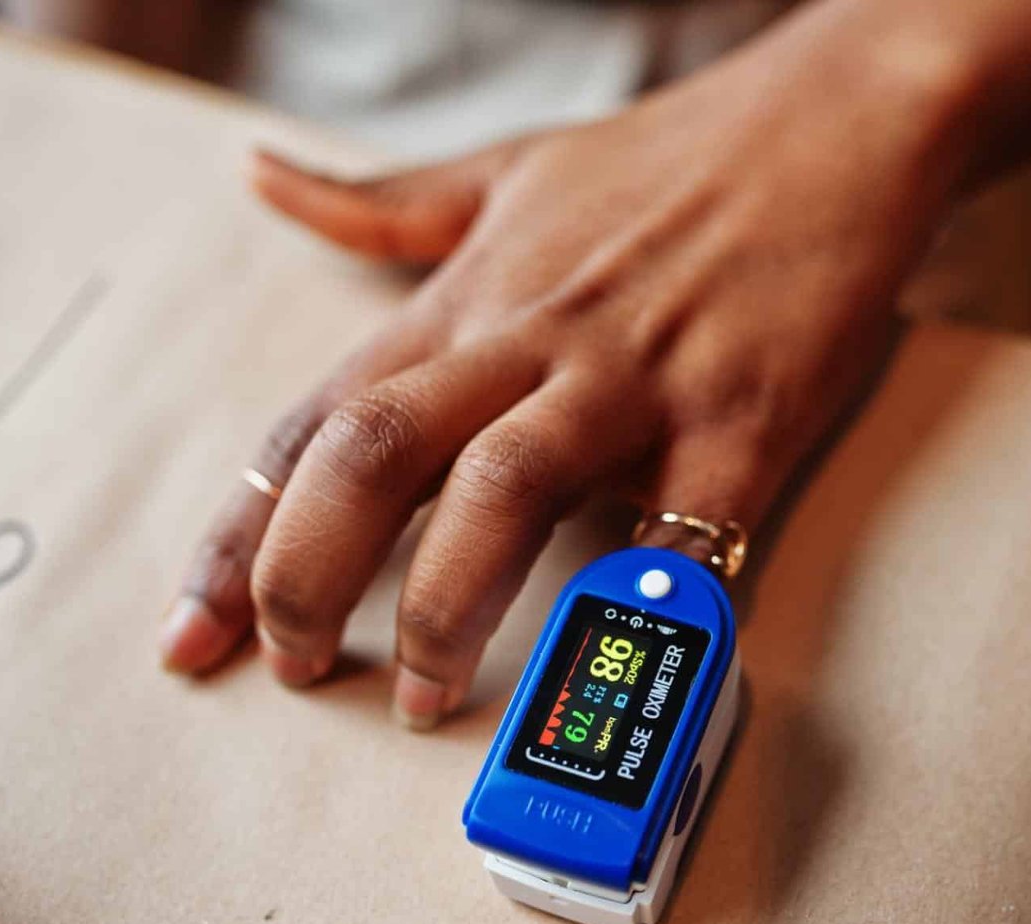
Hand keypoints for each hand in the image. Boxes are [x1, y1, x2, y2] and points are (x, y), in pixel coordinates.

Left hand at [157, 18, 963, 726]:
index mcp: (469, 300)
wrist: (834, 122)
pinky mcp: (741, 411)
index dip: (240, 531)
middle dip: (306, 575)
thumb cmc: (674, 160)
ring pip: (504, 488)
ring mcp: (636, 374)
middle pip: (376, 455)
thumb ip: (385, 204)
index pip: (319, 422)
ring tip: (424, 693)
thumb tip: (262, 177)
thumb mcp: (510, 168)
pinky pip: (686, 522)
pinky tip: (619, 661)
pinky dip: (646, 598)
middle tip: (292, 668)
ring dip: (445, 603)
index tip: (195, 626)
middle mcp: (530, 338)